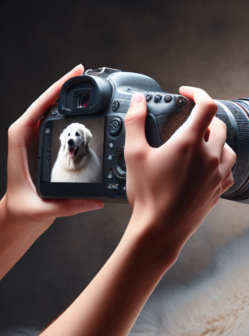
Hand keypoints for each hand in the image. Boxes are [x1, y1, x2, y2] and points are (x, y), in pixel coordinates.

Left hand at [3, 64, 103, 230]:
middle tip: (83, 73)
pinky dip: (70, 113)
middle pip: (46, 104)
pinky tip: (85, 109)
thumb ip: (69, 206)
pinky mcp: (46, 146)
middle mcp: (28, 137)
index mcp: (22, 142)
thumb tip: (96, 201)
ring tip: (86, 85)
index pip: (37, 109)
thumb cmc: (24, 209)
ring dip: (68, 98)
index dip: (53, 91)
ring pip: (52, 112)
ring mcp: (37, 140)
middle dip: (64, 87)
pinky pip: (58, 123)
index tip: (70, 77)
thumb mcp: (45, 209)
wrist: (20, 215)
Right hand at [122, 87, 235, 262]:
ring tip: (200, 144)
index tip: (187, 93)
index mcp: (190, 143)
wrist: (161, 229)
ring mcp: (217, 175)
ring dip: (217, 141)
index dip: (198, 93)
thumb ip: (134, 122)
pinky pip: (229, 170)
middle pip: (219, 125)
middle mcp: (210, 157)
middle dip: (205, 119)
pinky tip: (208, 166)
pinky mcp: (219, 190)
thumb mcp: (134, 154)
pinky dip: (221, 162)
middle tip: (189, 123)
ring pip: (229, 148)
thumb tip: (138, 102)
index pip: (207, 105)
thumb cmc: (148, 196)